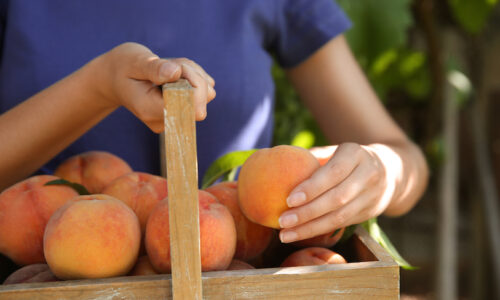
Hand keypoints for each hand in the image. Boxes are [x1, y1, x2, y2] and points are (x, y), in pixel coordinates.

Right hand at [92, 42, 215, 131]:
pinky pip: (204, 91)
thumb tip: (175, 73)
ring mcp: (177, 117)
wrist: (115, 78)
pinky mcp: (185, 110)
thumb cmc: (123, 67)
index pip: (191, 106)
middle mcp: (167, 120)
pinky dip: (193, 76)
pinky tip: (173, 72)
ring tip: (167, 67)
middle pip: (203, 99)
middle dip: (192, 74)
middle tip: (169, 64)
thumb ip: (154, 68)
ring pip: (206, 92)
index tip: (175, 67)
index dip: (191, 81)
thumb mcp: (134, 61)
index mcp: (151, 111)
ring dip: (192, 73)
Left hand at [278, 143, 393, 242]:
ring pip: (339, 217)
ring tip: (286, 234)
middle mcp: (368, 175)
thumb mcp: (336, 150)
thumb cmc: (349, 159)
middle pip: (336, 198)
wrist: (391, 171)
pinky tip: (299, 234)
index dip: (311, 187)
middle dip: (307, 212)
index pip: (333, 173)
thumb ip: (314, 155)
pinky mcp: (369, 213)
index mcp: (356, 154)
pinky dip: (318, 231)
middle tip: (282, 221)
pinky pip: (341, 225)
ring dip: (310, 228)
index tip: (288, 199)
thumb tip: (281, 157)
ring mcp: (371, 197)